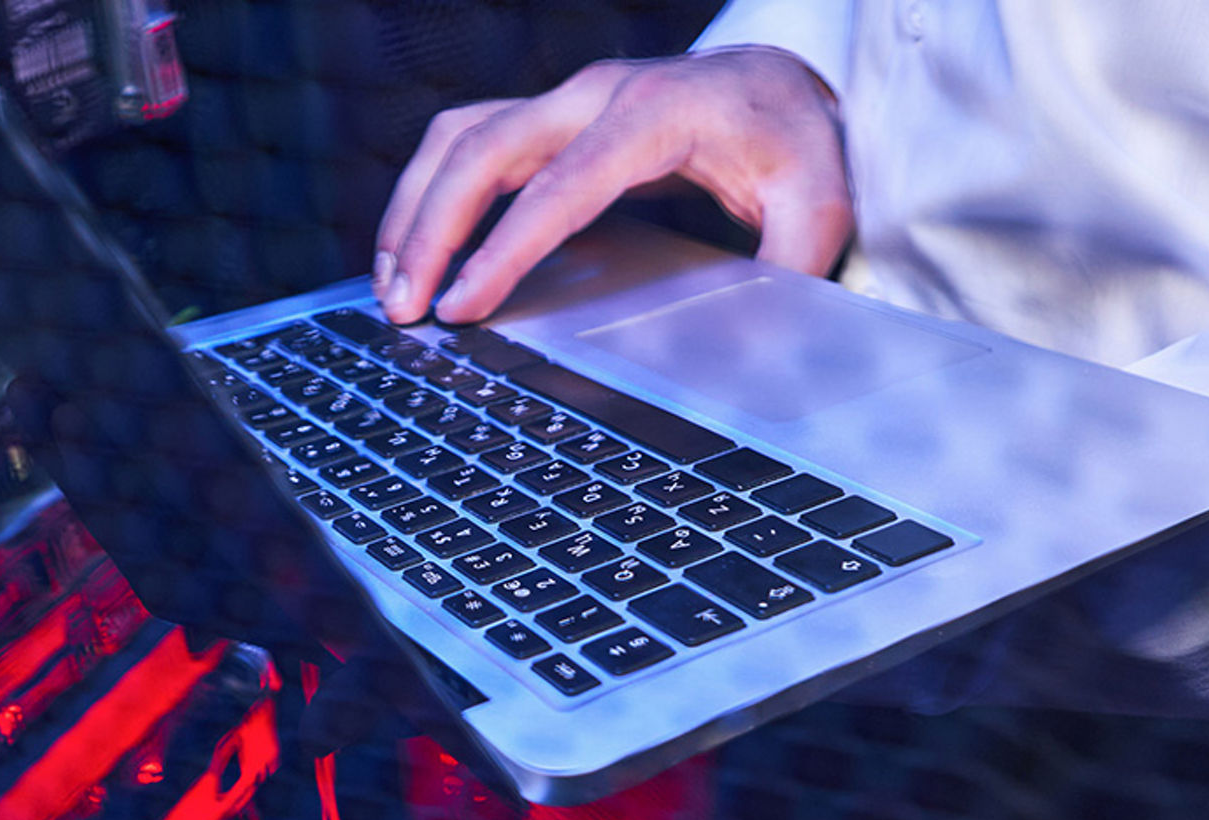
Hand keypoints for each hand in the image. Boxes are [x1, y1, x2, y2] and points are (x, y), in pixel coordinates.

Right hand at [372, 46, 852, 324]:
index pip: (561, 186)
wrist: (780, 87)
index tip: (462, 306)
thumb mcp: (818, 207)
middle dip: (430, 230)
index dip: (505, 249)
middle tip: (403, 310)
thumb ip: (788, 267)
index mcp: (655, 114)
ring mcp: (564, 103)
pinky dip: (427, 195)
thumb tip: (756, 344)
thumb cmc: (795, 146)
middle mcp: (595, 97)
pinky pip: (465, 145)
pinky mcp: (547, 121)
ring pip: (457, 140)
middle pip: (482, 150)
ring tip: (390, 289)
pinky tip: (412, 253)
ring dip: (412, 210)